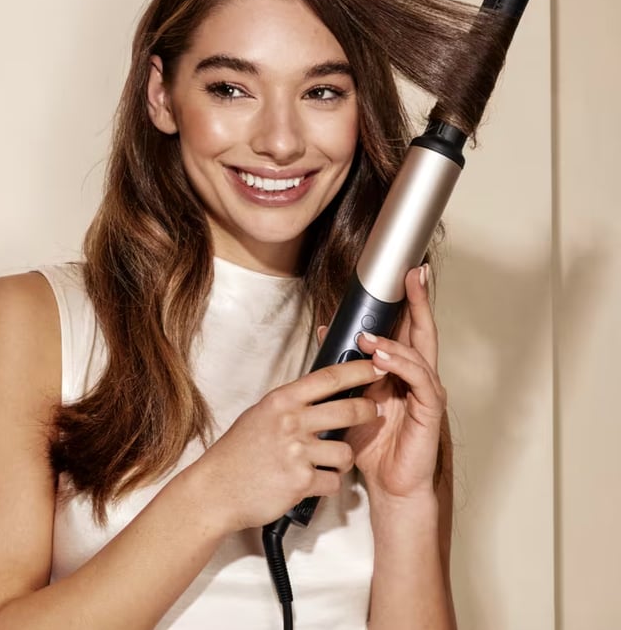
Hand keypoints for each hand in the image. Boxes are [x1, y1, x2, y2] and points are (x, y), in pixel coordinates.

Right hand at [190, 360, 380, 531]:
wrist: (217, 488)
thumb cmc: (238, 452)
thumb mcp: (261, 414)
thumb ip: (291, 404)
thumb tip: (323, 391)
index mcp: (281, 401)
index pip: (328, 378)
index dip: (358, 371)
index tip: (376, 367)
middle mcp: (290, 422)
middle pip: (348, 410)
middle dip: (368, 411)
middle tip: (372, 412)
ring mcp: (297, 452)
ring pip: (345, 452)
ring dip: (342, 459)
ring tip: (326, 461)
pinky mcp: (301, 482)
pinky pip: (334, 481)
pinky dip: (327, 484)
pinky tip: (310, 481)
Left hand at [337, 264, 446, 504]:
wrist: (387, 484)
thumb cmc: (372, 443)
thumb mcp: (350, 396)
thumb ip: (344, 364)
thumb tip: (327, 331)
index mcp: (401, 369)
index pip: (405, 326)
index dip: (405, 300)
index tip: (402, 273)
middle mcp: (417, 374)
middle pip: (421, 329)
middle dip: (417, 300)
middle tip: (411, 274)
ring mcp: (426, 390)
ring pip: (417, 352)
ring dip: (393, 340)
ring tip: (369, 336)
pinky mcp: (430, 409)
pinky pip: (419, 379)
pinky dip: (401, 364)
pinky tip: (382, 358)